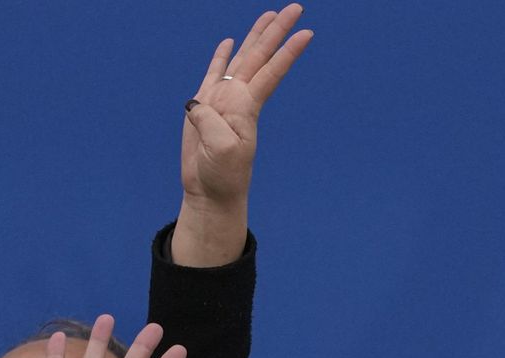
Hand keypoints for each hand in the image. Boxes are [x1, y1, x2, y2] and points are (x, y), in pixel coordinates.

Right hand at [172, 5, 312, 265]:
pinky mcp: (204, 106)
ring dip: (255, 37)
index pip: (271, 71)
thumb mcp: (220, 150)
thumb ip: (210, 122)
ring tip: (268, 15)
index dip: (287, 52)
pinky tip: (229, 42)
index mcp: (246, 106)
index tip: (307, 32)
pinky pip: (214, 73)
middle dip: (276, 31)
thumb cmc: (221, 175)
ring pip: (241, 58)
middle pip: (260, 56)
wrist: (209, 192)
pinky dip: (221, 57)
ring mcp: (222, 99)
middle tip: (295, 7)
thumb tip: (197, 104)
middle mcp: (237, 97)